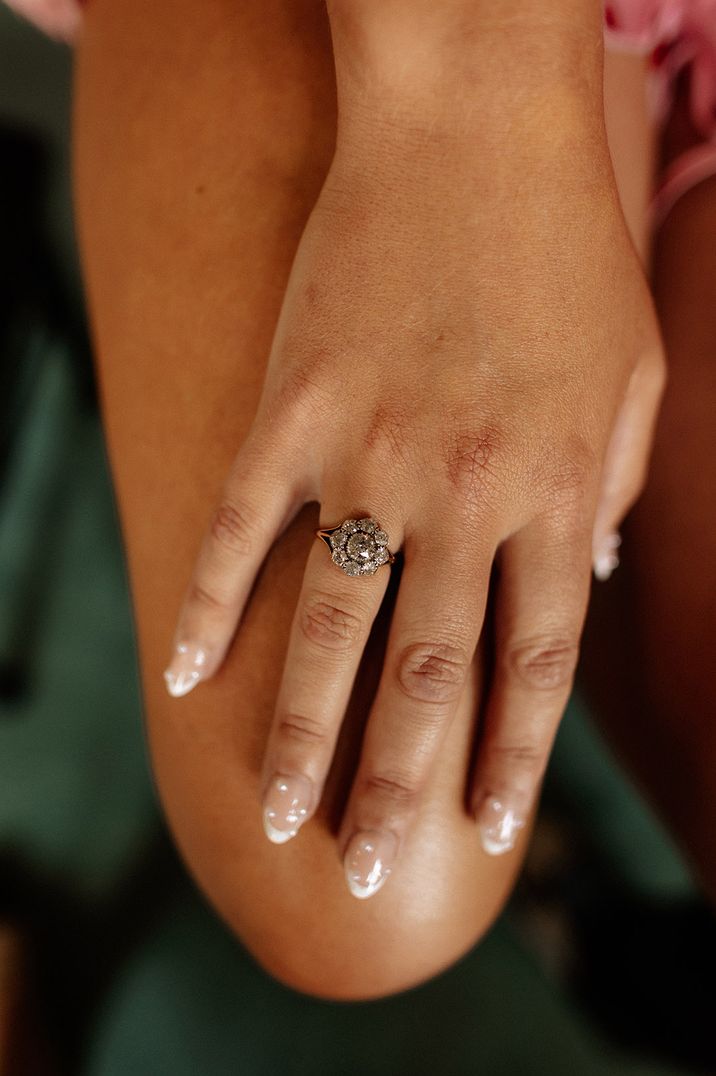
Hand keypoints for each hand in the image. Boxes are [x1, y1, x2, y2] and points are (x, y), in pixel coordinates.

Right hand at [162, 73, 665, 897]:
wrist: (472, 124)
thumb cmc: (565, 251)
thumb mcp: (633, 373)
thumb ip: (620, 487)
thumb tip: (596, 573)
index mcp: (561, 491)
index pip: (536, 663)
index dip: (512, 759)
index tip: (486, 833)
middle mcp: (466, 492)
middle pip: (432, 676)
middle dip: (402, 788)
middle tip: (368, 873)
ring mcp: (369, 452)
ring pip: (332, 628)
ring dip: (299, 735)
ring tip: (275, 818)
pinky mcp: (291, 408)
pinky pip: (241, 529)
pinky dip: (214, 608)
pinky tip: (188, 680)